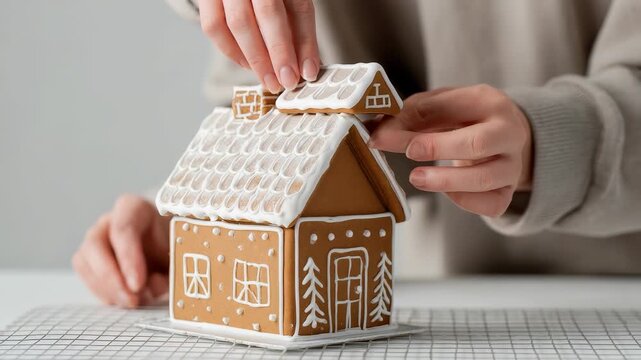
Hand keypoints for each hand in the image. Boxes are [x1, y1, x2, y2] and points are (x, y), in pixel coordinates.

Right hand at [72, 195, 170, 307]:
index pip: (123, 227)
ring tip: (133, 303)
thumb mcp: (179, 250)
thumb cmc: (173, 241)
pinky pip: (87, 278)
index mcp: (134, 208)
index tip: (138, 284)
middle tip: (132, 300)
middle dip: (112, 278)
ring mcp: (95, 239)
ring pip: (86, 263)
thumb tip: (155, 286)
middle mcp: (109, 221)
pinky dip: (104, 294)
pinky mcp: (88, 260)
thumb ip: (170, 266)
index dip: (128, 258)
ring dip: (107, 288)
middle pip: (95, 245)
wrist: (167, 244)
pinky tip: (124, 301)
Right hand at [198, 0, 319, 91]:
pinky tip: (247, 64)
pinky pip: (213, 26)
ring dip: (255, 58)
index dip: (304, 42)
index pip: (298, 7)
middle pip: (268, 12)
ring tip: (268, 78)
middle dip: (278, 53)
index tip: (306, 72)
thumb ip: (300, 32)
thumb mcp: (291, 4)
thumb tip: (307, 69)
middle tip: (285, 81)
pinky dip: (231, 51)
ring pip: (238, 23)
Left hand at [370, 85, 532, 216]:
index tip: (386, 135)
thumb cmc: (466, 119)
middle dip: (438, 148)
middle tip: (409, 153)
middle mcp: (508, 132)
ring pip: (484, 178)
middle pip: (478, 143)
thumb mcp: (441, 106)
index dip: (418, 122)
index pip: (452, 108)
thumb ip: (410, 116)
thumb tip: (378, 135)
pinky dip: (465, 201)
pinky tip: (448, 191)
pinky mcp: (508, 191)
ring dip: (446, 181)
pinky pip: (491, 204)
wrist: (506, 136)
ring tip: (417, 178)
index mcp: (489, 102)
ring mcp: (513, 164)